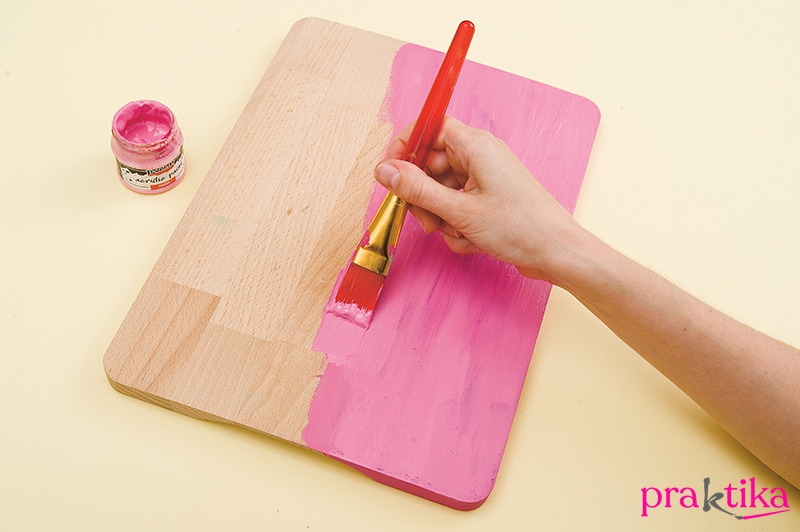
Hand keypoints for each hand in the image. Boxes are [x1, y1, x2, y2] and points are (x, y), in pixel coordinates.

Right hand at [374, 116, 582, 282]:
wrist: (557, 252)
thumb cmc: (521, 227)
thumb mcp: (459, 211)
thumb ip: (416, 190)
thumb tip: (384, 171)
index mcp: (475, 145)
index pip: (428, 128)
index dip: (406, 147)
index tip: (392, 174)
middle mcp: (479, 156)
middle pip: (431, 165)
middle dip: (424, 197)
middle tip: (429, 220)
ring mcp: (484, 178)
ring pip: (442, 190)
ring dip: (441, 216)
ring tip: (457, 233)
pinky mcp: (488, 199)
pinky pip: (457, 206)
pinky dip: (457, 225)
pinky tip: (472, 240)